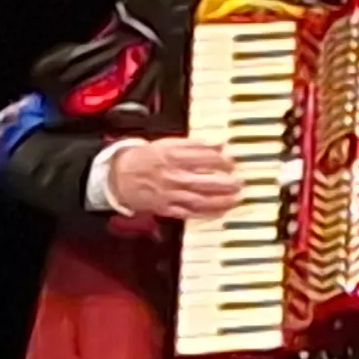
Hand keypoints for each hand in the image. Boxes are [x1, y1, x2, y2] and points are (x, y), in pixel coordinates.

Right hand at [103, 137, 244, 221]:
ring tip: (237, 198)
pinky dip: (206, 214)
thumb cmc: (146, 158)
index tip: (234, 162)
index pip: (205, 158)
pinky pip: (189, 213)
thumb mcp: (169, 144)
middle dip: (227, 183)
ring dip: (221, 200)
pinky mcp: (166, 208)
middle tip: (241, 182)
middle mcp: (173, 176)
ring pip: (200, 199)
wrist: (118, 176)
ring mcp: (170, 194)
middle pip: (205, 181)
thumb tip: (220, 144)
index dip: (223, 161)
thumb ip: (196, 144)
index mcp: (174, 157)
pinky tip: (220, 212)